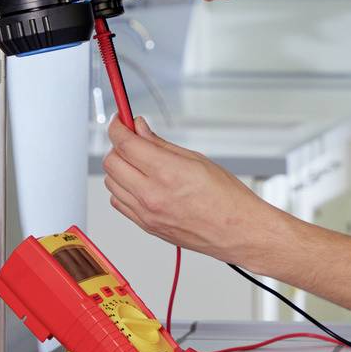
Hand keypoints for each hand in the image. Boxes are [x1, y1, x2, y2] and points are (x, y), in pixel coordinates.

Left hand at [103, 115, 280, 263]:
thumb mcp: (197, 159)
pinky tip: (139, 183)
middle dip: (118, 145)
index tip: (119, 120)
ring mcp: (146, 213)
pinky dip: (123, 188)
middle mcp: (152, 195)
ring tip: (139, 162)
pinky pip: (119, 203)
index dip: (117, 127)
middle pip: (111, 162)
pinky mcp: (146, 226)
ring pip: (111, 183)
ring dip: (119, 167)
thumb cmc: (228, 198)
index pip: (124, 143)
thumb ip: (161, 144)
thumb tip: (140, 129)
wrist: (239, 231)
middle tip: (132, 139)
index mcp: (167, 173)